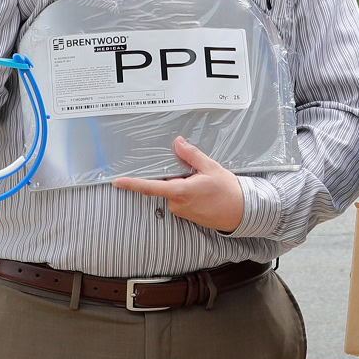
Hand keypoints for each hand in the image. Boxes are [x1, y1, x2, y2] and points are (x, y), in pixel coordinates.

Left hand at [111, 137, 246, 233]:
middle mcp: (177, 204)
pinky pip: (180, 199)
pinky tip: (203, 191)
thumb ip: (191, 155)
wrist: (241, 212)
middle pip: (165, 185)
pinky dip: (187, 191)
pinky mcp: (186, 215)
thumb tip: (178, 143)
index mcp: (181, 191)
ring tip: (203, 183)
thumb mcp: (211, 167)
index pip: (150, 187)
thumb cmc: (227, 190)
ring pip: (173, 192)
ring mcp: (181, 211)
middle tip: (196, 174)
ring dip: (183, 184)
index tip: (117, 182)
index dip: (132, 184)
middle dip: (175, 176)